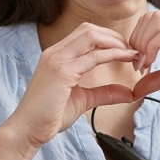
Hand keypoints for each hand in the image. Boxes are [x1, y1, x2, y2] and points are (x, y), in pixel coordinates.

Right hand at [5, 24, 137, 147]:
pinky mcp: (62, 72)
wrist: (27, 130)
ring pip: (91, 36)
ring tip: (132, 53)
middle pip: (89, 29)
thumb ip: (104, 93)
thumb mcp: (83, 99)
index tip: (126, 50)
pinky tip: (126, 59)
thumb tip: (128, 92)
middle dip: (114, 36)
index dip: (108, 38)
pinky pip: (93, 56)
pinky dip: (114, 55)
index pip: (85, 33)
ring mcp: (57, 60)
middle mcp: (55, 52)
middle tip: (132, 50)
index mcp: (57, 55)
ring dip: (116, 42)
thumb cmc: (49, 116)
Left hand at [129, 10, 159, 97]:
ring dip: (143, 43)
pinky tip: (152, 62)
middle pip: (149, 17)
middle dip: (136, 40)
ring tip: (144, 64)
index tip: (137, 64)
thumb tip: (138, 88)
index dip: (137, 39)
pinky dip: (154, 46)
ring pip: (156, 21)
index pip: (150, 20)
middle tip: (137, 64)